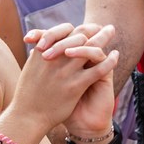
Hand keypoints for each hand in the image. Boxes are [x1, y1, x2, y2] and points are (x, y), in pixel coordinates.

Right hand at [12, 25, 115, 142]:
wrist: (28, 116)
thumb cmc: (28, 95)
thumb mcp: (29, 69)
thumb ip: (37, 57)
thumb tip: (38, 48)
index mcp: (43, 51)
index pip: (64, 30)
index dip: (79, 28)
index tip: (90, 28)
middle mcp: (55, 57)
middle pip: (80, 35)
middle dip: (95, 29)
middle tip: (106, 27)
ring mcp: (66, 71)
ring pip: (90, 48)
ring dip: (104, 37)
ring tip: (111, 31)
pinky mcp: (75, 85)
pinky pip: (98, 69)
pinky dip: (110, 60)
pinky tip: (116, 55)